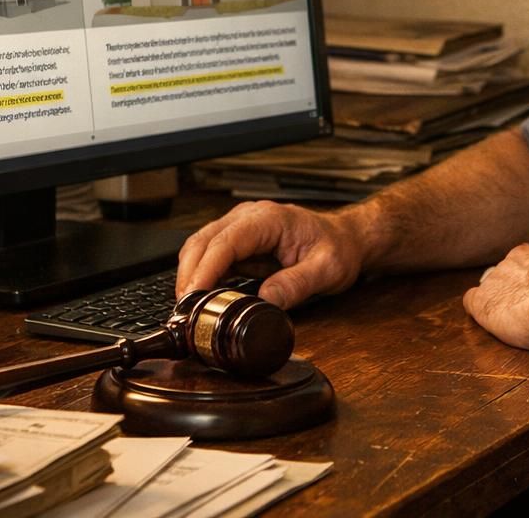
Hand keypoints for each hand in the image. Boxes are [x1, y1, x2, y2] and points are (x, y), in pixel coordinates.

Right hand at [176, 200, 365, 308]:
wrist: (344, 240)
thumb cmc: (337, 248)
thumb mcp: (326, 270)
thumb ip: (297, 284)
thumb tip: (265, 299)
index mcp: (269, 219)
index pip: (226, 241)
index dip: (205, 269)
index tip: (193, 294)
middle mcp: (249, 217)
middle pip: (203, 242)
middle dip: (188, 275)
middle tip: (185, 311)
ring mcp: (240, 227)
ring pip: (200, 247)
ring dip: (190, 276)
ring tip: (189, 309)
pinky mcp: (238, 242)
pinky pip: (210, 256)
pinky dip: (200, 276)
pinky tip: (201, 298)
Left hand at [462, 239, 528, 353]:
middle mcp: (517, 258)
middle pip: (510, 271)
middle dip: (516, 288)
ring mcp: (497, 278)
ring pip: (492, 286)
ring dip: (500, 300)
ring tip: (512, 319)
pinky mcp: (484, 302)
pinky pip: (473, 302)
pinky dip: (479, 311)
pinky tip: (489, 321)